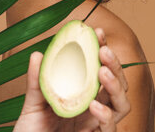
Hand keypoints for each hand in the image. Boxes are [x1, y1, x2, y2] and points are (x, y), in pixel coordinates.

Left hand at [13, 28, 130, 131]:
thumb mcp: (32, 107)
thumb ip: (36, 82)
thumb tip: (36, 54)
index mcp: (83, 98)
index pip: (100, 71)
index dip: (102, 52)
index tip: (97, 33)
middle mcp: (94, 111)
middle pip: (117, 85)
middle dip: (115, 64)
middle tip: (102, 50)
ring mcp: (97, 128)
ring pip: (122, 105)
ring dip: (116, 86)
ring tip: (102, 72)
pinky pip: (111, 130)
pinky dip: (106, 116)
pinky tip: (94, 104)